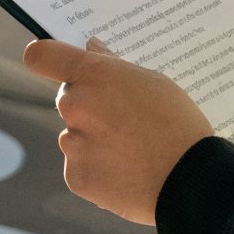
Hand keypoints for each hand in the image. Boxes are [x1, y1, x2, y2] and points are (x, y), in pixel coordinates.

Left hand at [23, 36, 214, 225]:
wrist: (189, 183)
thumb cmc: (177, 127)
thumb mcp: (155, 83)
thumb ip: (114, 66)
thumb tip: (92, 50)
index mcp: (94, 76)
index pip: (43, 55)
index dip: (46, 56)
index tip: (53, 62)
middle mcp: (75, 106)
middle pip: (69, 99)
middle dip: (89, 105)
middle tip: (124, 119)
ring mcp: (73, 144)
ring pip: (75, 135)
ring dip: (94, 139)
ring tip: (132, 150)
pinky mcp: (76, 177)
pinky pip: (80, 165)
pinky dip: (97, 167)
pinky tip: (126, 170)